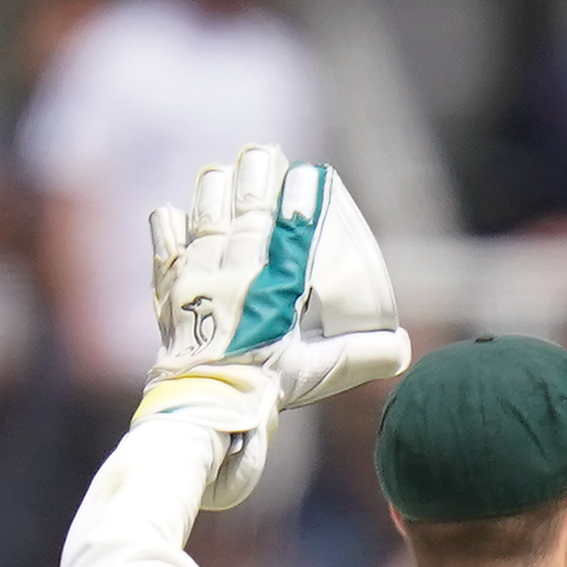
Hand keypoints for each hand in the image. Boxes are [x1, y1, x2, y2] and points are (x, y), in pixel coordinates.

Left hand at [140, 145, 412, 509]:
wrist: (202, 414)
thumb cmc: (262, 393)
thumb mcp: (317, 374)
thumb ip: (360, 356)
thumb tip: (402, 346)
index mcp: (272, 291)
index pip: (289, 232)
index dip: (299, 199)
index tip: (307, 172)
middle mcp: (233, 278)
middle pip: (244, 215)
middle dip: (254, 178)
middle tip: (263, 152)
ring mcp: (197, 285)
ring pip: (203, 224)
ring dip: (211, 195)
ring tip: (219, 171)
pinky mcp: (170, 300)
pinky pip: (164, 255)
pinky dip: (166, 232)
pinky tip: (169, 212)